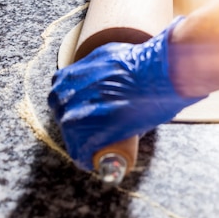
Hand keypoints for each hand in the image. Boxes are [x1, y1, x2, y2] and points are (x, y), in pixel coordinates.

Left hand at [48, 17, 203, 170]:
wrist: (156, 74)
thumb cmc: (140, 64)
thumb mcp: (110, 57)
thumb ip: (100, 69)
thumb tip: (107, 80)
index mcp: (66, 76)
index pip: (64, 98)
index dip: (78, 106)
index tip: (91, 112)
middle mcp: (63, 96)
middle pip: (66, 117)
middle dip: (81, 123)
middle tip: (101, 126)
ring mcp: (72, 118)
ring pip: (72, 137)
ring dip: (85, 142)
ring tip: (103, 144)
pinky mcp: (86, 137)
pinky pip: (82, 155)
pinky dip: (89, 159)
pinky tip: (97, 160)